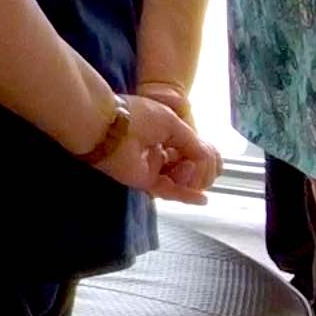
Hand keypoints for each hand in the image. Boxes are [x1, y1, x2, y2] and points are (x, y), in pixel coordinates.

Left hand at [90, 94, 222, 203]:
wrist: (107, 127)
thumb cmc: (136, 116)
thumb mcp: (171, 123)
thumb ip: (190, 141)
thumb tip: (206, 156)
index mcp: (159, 130)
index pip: (184, 146)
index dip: (198, 151)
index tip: (207, 152)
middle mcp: (154, 149)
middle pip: (183, 164)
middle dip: (195, 166)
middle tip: (198, 163)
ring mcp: (149, 166)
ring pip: (178, 179)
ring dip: (189, 177)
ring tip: (189, 169)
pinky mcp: (144, 181)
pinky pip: (168, 191)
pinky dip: (185, 195)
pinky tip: (202, 199)